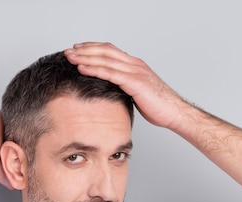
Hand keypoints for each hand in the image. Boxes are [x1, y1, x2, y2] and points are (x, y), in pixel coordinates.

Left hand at [64, 42, 184, 129]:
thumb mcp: (138, 92)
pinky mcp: (134, 82)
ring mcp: (135, 72)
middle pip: (105, 51)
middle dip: (84, 50)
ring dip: (85, 57)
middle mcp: (134, 64)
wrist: (174, 112)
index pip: (110, 50)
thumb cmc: (158, 106)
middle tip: (68, 51)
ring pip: (105, 59)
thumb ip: (125, 86)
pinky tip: (82, 68)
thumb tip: (111, 90)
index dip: (92, 48)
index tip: (77, 49)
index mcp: (135, 65)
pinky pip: (110, 73)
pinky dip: (94, 69)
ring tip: (70, 57)